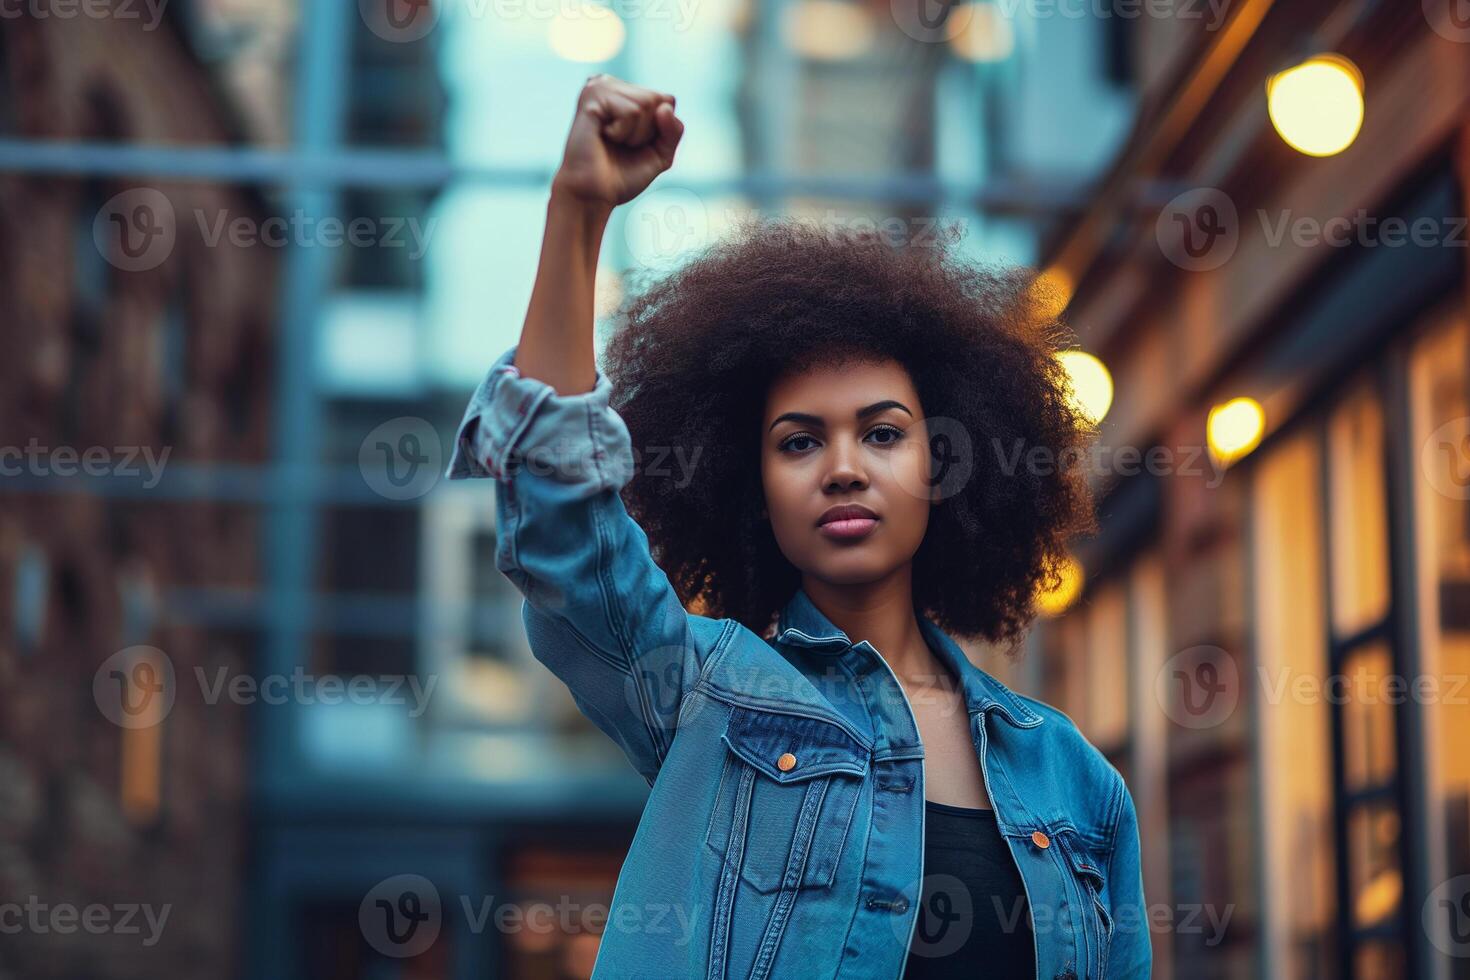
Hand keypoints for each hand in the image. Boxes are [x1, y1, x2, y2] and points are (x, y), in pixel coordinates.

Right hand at [552, 74, 683, 208]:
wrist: (592, 195)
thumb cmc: (621, 176)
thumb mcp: (661, 154)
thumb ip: (674, 130)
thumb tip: (665, 106)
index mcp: (625, 92)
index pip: (667, 100)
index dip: (659, 131)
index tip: (634, 145)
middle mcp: (611, 83)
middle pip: (658, 99)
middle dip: (647, 132)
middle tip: (621, 145)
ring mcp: (599, 86)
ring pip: (646, 104)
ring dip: (635, 134)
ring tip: (612, 141)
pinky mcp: (591, 96)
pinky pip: (631, 111)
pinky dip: (623, 132)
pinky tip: (603, 136)